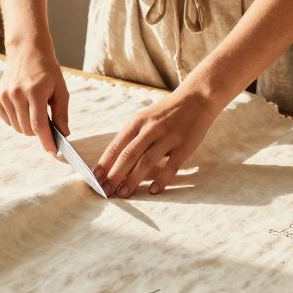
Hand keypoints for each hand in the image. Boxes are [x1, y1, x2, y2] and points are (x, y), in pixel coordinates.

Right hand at [0, 44, 69, 154]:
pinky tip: (22, 105)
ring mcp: (4, 96)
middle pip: (28, 129)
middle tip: (46, 119)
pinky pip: (7, 120)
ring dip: (27, 125)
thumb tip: (64, 134)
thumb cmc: (47, 71)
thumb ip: (62, 113)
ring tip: (33, 108)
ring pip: (17, 127)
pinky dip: (16, 119)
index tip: (53, 153)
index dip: (46, 141)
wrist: (26, 51)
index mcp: (34, 91)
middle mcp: (16, 94)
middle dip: (38, 132)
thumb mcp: (60, 89)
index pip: (39, 125)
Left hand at [95, 88, 219, 196]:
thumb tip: (114, 162)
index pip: (116, 146)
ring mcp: (168, 137)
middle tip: (106, 191)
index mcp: (137, 122)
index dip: (104, 164)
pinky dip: (161, 180)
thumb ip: (132, 137)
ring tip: (124, 193)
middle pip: (128, 155)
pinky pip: (171, 166)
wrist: (197, 98)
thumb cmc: (166, 112)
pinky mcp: (184, 146)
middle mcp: (151, 129)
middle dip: (115, 175)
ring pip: (147, 161)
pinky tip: (153, 190)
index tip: (95, 179)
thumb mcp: (145, 118)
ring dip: (133, 179)